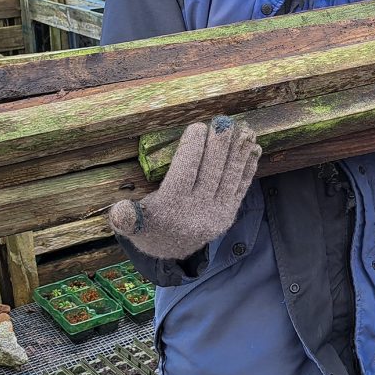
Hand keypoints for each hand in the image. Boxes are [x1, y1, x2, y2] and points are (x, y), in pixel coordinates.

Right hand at [108, 117, 260, 259]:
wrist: (170, 252)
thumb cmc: (148, 226)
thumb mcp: (130, 224)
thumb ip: (125, 217)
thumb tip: (120, 210)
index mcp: (171, 207)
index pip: (185, 171)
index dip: (193, 148)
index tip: (197, 127)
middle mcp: (197, 211)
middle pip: (211, 171)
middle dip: (219, 145)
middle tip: (222, 122)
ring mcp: (216, 213)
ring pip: (229, 178)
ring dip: (238, 152)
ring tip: (243, 130)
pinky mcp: (229, 214)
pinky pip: (241, 188)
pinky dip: (248, 168)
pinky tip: (253, 150)